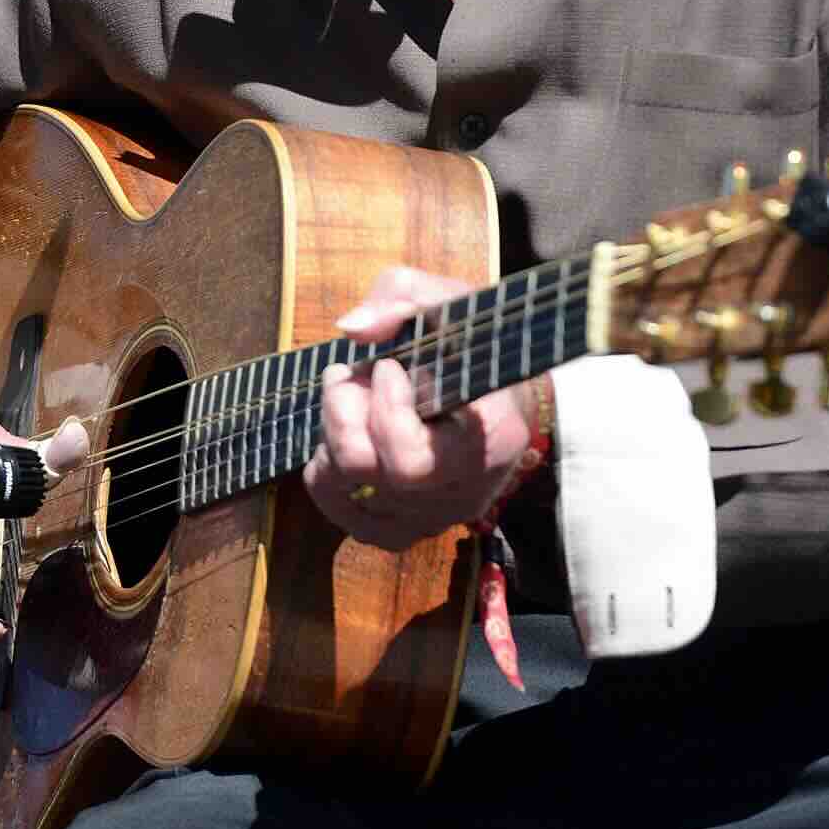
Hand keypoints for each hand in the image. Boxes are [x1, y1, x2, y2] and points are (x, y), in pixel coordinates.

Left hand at [303, 265, 538, 549]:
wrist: (501, 400)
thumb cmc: (474, 346)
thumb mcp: (451, 302)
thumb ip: (404, 297)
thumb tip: (351, 328)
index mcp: (488, 442)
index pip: (411, 458)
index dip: (385, 411)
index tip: (388, 367)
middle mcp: (462, 494)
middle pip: (369, 473)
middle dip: (343, 414)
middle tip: (348, 374)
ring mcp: (431, 520)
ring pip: (347, 494)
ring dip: (331, 435)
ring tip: (348, 398)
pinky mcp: (402, 530)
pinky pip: (339, 513)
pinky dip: (326, 470)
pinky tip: (345, 434)